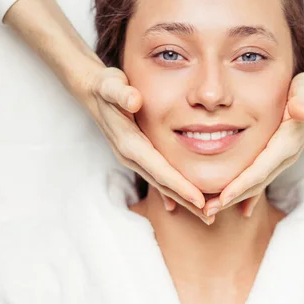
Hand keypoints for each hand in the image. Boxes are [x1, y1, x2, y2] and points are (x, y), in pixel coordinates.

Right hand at [68, 59, 214, 223]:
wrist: (92, 92)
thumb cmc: (106, 87)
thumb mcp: (112, 85)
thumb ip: (121, 93)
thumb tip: (134, 101)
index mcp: (129, 143)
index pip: (160, 169)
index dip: (180, 186)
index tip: (200, 200)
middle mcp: (130, 156)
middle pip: (163, 184)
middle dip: (186, 202)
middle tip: (210, 218)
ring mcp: (133, 159)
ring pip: (161, 184)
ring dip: (183, 200)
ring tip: (205, 215)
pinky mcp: (137, 157)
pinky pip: (158, 177)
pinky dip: (172, 191)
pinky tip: (185, 203)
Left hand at [203, 68, 303, 217]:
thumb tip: (301, 111)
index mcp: (286, 144)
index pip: (260, 170)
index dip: (240, 185)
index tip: (221, 198)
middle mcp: (285, 157)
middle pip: (255, 184)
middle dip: (231, 198)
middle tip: (206, 211)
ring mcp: (281, 160)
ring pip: (256, 184)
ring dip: (234, 198)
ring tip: (210, 209)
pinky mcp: (277, 158)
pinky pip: (260, 179)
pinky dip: (247, 193)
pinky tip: (238, 208)